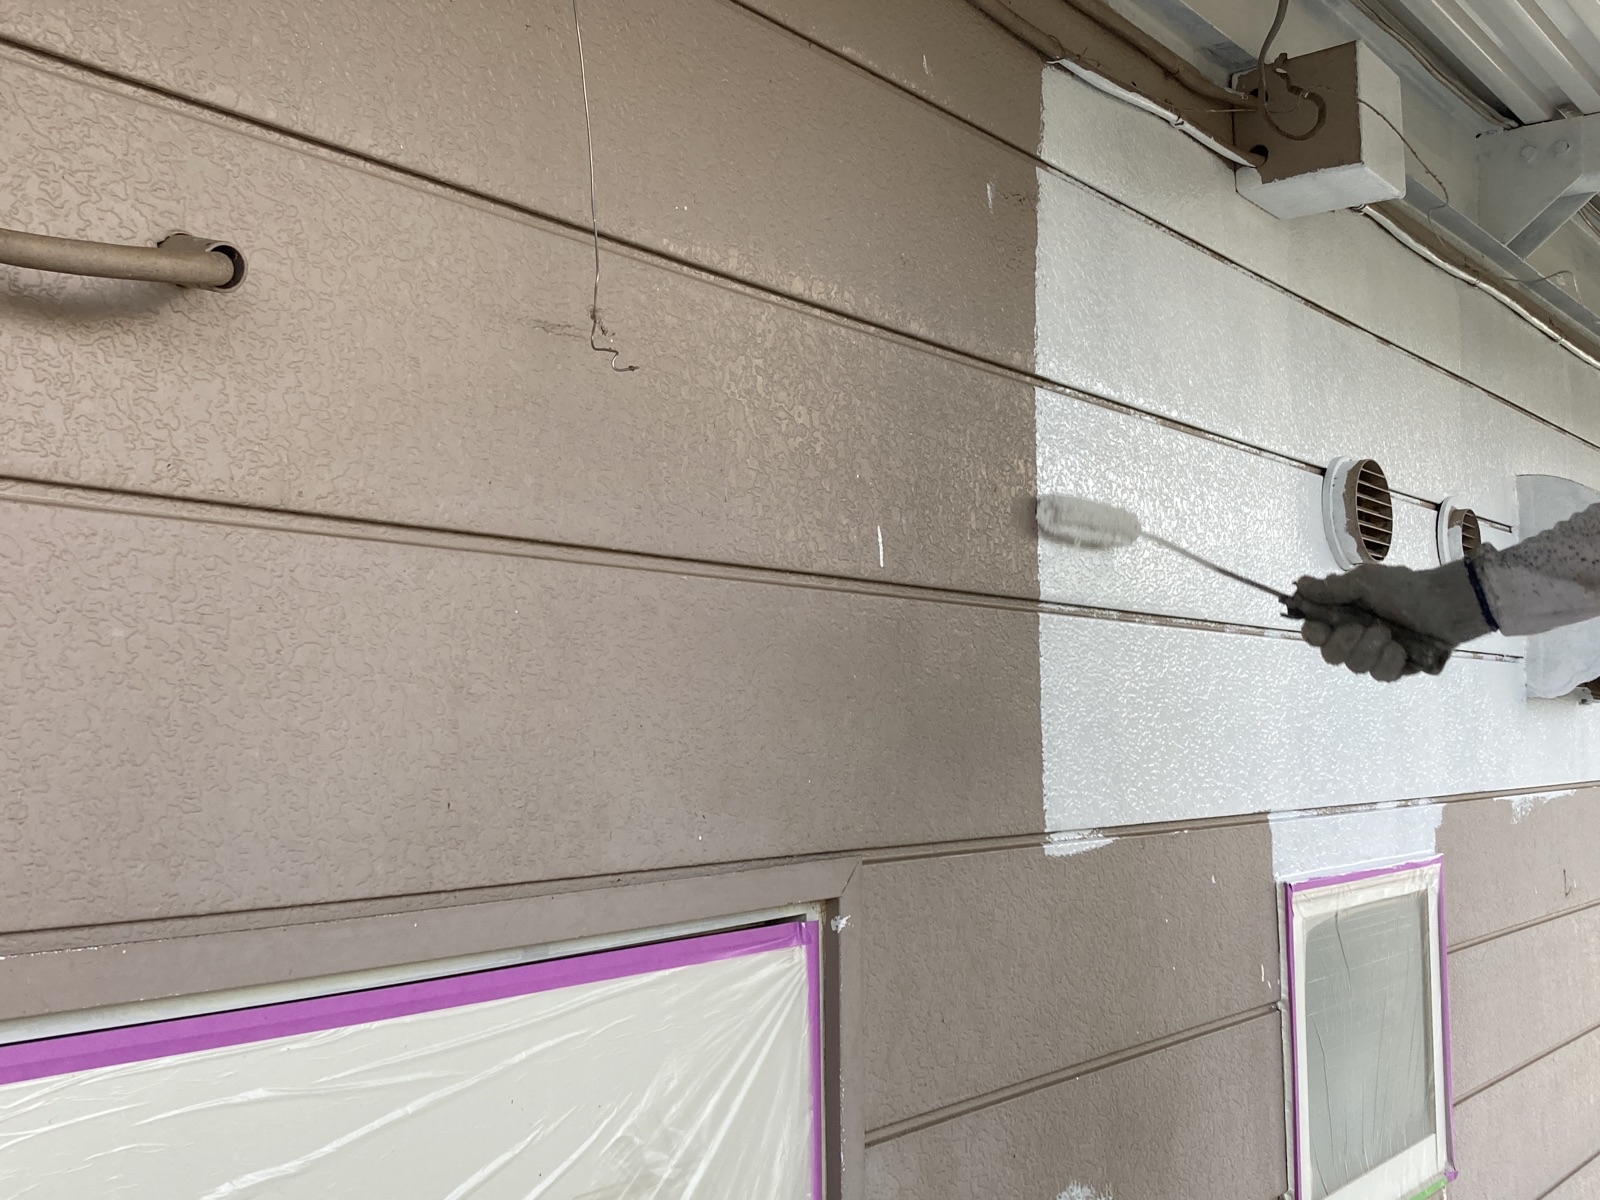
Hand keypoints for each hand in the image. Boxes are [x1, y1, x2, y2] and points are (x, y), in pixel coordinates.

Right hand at [1292, 561, 1491, 681]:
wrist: (1446, 603)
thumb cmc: (1405, 588)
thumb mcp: (1366, 581)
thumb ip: (1332, 589)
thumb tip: (1299, 584)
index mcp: (1343, 615)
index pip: (1314, 633)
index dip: (1313, 634)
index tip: (1321, 628)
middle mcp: (1354, 637)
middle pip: (1330, 655)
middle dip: (1344, 644)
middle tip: (1363, 628)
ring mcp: (1374, 654)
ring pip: (1354, 667)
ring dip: (1371, 650)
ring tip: (1390, 634)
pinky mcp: (1395, 668)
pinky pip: (1380, 675)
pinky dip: (1390, 661)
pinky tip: (1401, 649)